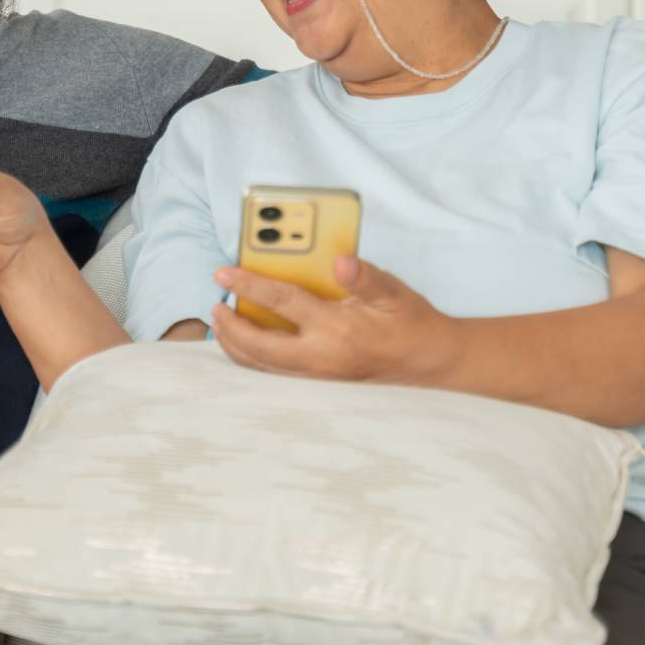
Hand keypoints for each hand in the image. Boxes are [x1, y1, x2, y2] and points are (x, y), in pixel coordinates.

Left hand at [208, 257, 453, 384]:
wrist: (430, 362)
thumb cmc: (409, 321)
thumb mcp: (393, 292)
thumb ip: (365, 276)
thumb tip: (340, 261)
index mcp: (337, 328)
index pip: (281, 301)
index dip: (248, 285)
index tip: (222, 273)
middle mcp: (321, 357)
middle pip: (258, 347)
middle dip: (229, 327)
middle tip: (214, 306)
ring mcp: (318, 375)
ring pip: (262, 367)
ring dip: (235, 346)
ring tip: (222, 325)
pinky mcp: (318, 384)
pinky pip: (274, 374)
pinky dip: (252, 358)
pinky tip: (246, 343)